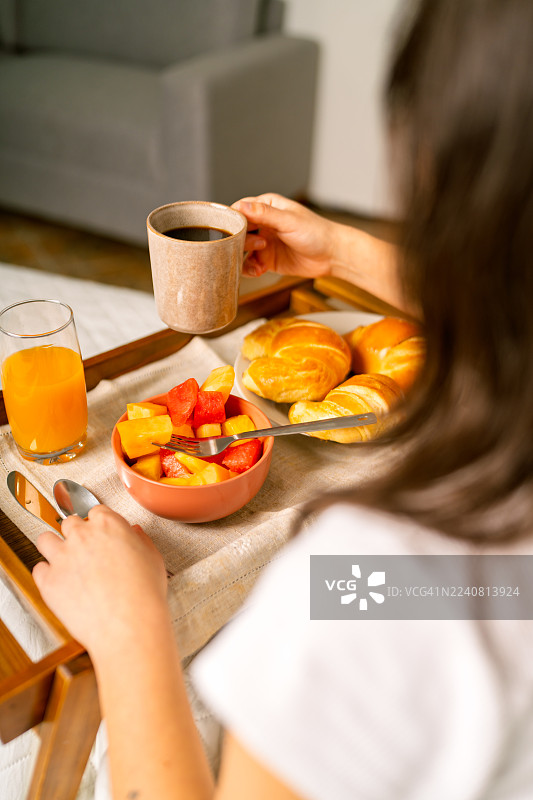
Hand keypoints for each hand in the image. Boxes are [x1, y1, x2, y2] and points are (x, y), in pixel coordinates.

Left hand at [32, 506, 167, 658]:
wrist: (128, 625)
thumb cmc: (143, 594)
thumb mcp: (153, 559)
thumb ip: (141, 541)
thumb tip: (134, 535)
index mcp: (108, 524)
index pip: (96, 511)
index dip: (98, 522)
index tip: (100, 531)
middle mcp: (81, 536)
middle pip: (69, 522)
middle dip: (75, 533)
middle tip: (83, 547)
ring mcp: (62, 557)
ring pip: (45, 539)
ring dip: (53, 546)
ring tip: (61, 557)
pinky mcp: (48, 581)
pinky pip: (38, 569)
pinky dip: (46, 574)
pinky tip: (56, 580)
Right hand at [233, 193, 336, 278]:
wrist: (332, 255)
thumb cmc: (316, 233)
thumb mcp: (289, 221)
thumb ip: (265, 215)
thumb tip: (241, 206)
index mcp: (267, 207)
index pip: (240, 209)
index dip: (232, 220)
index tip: (229, 230)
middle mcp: (263, 223)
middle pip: (237, 230)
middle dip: (239, 240)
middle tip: (255, 246)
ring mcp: (264, 242)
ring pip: (241, 249)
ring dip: (244, 256)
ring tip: (259, 261)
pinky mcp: (267, 260)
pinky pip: (250, 264)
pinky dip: (250, 269)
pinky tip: (260, 271)